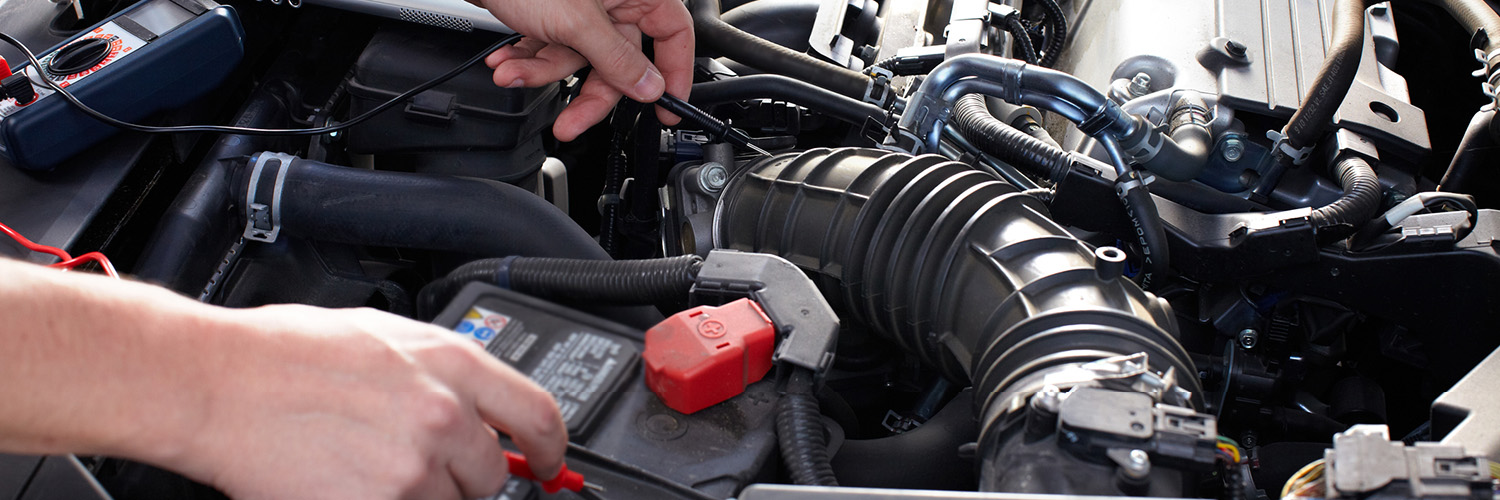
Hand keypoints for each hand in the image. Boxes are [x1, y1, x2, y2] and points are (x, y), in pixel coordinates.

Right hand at [157, 305, 566, 499]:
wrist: (219, 384)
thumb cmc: (285, 352)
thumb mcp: (385, 336)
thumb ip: (442, 371)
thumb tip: (476, 403)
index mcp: (452, 364)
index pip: (537, 415)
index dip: (548, 447)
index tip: (544, 461)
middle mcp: (443, 416)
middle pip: (491, 473)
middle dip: (465, 476)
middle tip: (420, 463)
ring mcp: (412, 467)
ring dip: (424, 495)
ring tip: (371, 466)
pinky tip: (352, 482)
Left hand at [473, 0, 693, 140]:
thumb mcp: (577, 22)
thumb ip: (617, 58)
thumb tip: (649, 87)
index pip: (673, 34)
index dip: (673, 73)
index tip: (665, 108)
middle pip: (619, 60)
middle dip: (588, 93)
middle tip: (572, 121)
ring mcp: (582, 8)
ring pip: (578, 59)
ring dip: (542, 72)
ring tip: (513, 74)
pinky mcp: (552, 14)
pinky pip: (551, 48)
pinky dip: (528, 60)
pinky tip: (507, 61)